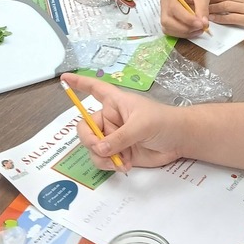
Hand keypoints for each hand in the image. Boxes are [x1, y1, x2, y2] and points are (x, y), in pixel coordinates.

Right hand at [61, 74, 185, 169]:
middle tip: (101, 149)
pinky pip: (103, 160)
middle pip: (86, 128)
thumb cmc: (164, 122)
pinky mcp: (119, 153)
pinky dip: (110, 165)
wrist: (180, 141)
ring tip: (118, 162)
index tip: (64, 78)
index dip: (79, 83)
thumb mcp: (141, 125)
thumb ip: (119, 138)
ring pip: (93, 148)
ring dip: (101, 157)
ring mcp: (114, 137)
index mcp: (115, 102)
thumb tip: (100, 149)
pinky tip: (124, 165)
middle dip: (90, 140)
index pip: (94, 88)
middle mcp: (111, 118)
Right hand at [160, 0, 211, 36]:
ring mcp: (165, 12)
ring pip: (168, 28)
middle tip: (200, 28)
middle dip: (184, 28)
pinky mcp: (169, 19)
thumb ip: (203, 9)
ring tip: (198, 30)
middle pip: (167, 21)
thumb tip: (204, 25)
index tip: (201, 24)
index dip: (187, 19)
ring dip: (183, 33)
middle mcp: (164, 4)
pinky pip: (171, 30)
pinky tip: (194, 31)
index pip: (174, 9)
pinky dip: (182, 34)